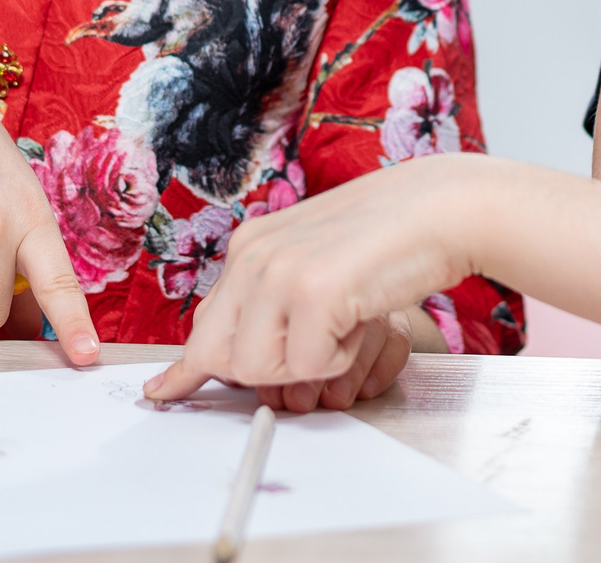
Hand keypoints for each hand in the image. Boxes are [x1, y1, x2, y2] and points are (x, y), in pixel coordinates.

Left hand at [144, 156, 481, 402]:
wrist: (440, 208)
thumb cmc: (388, 237)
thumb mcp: (312, 259)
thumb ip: (271, 295)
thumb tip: (236, 352)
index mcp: (249, 246)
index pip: (203, 322)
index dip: (187, 369)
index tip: (161, 393)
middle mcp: (252, 256)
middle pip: (219, 356)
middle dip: (262, 374)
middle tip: (315, 348)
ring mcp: (278, 272)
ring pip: (257, 369)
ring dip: (308, 365)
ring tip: (342, 322)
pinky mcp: (312, 292)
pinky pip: (308, 367)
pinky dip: (340, 359)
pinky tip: (360, 318)